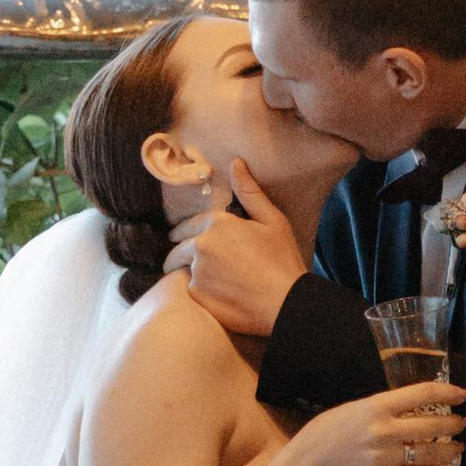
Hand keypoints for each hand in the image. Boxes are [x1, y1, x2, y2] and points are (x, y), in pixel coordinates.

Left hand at [167, 163, 307, 340]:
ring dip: (191, 272)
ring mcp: (197, 272)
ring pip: (184, 270)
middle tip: (187, 261)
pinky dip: (200, 292)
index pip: (189, 225)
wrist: (285, 302)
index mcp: (217, 224)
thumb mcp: (272, 221)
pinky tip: (217, 296)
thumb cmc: (282, 260)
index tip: (179, 237)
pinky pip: (191, 291)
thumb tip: (235, 163)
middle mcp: (201, 246)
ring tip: (208, 280)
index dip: (184, 231)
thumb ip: (250, 192)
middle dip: (181, 253)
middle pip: (179, 249)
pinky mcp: (197, 296)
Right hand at [296, 381, 465, 465]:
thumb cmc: (328, 432)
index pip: (422, 395)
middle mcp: (384, 431)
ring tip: (457, 447)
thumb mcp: (355, 409)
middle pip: (432, 426)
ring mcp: (384, 458)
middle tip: (462, 423)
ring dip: (448, 450)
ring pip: (429, 454)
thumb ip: (384, 409)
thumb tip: (415, 409)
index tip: (463, 395)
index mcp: (376, 407)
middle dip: (453, 425)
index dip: (447, 393)